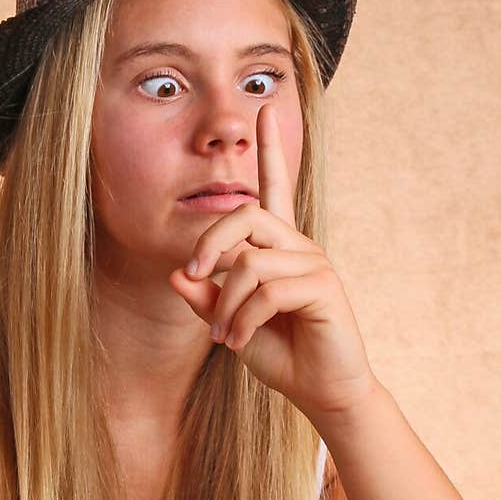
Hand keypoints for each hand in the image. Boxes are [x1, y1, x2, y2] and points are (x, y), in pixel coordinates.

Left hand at [168, 103, 376, 424]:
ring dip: (224, 304)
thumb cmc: (280, 355)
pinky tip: (238, 343)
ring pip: (249, 262)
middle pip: (245, 215)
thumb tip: (176, 274)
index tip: (265, 109)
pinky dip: (242, 320)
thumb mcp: (230, 324)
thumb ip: (206, 298)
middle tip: (192, 276)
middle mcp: (299, 246)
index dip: (271, 149)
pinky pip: (268, 290)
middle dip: (208, 243)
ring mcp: (314, 263)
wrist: (320, 391)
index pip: (276, 188)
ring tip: (222, 336)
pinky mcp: (323, 287)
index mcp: (279, 248)